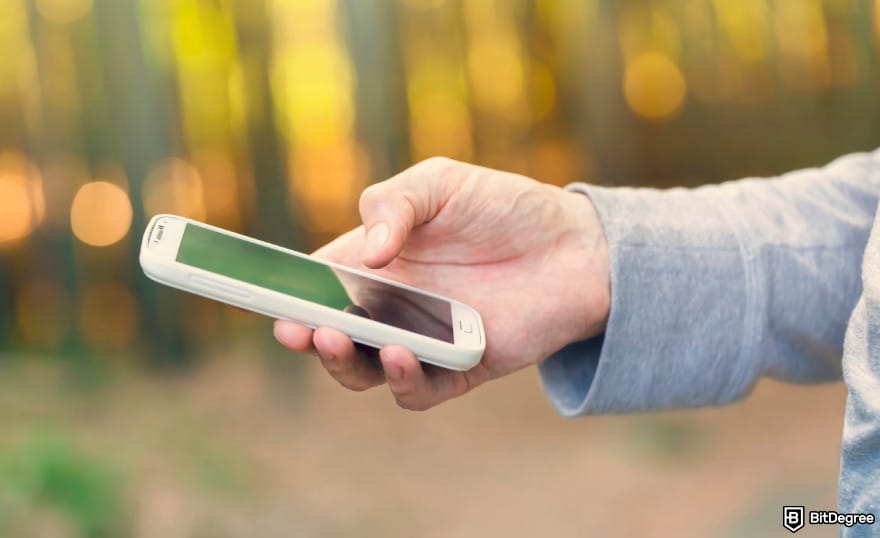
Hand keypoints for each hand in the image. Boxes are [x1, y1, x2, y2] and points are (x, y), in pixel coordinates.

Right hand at [274, 157, 609, 409]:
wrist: (577, 245)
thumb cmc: (505, 207)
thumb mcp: (443, 183)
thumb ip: (396, 203)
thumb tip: (366, 252)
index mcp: (376, 261)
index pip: (318, 284)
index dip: (288, 294)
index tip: (265, 297)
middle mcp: (393, 306)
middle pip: (333, 335)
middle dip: (309, 336)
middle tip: (301, 327)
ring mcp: (424, 340)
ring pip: (367, 371)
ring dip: (347, 363)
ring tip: (344, 336)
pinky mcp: (461, 368)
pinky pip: (421, 392)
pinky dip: (406, 382)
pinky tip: (406, 355)